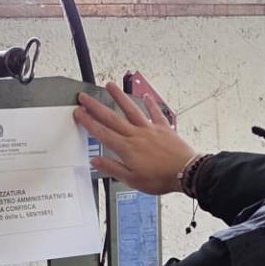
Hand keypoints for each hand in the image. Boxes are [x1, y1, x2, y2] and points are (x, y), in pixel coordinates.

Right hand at [74, 79, 195, 195]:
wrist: (186, 172)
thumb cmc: (160, 178)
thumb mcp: (132, 180)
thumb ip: (113, 168)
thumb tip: (96, 161)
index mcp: (126, 148)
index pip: (102, 132)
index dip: (88, 122)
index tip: (78, 113)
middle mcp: (136, 134)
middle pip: (111, 117)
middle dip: (95, 106)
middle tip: (84, 97)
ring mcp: (150, 129)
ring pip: (131, 109)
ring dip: (119, 96)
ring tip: (109, 85)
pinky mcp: (164, 128)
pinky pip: (155, 113)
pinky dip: (150, 104)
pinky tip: (145, 96)